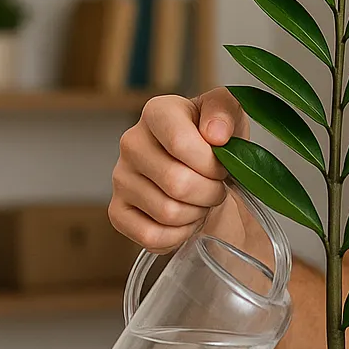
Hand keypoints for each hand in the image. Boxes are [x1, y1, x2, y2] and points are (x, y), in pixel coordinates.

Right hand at [110, 88, 246, 250]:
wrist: (205, 171)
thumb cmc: (216, 142)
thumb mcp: (230, 117)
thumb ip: (226, 111)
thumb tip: (215, 133)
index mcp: (158, 112)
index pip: (181, 143)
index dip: (211, 163)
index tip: (223, 166)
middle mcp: (132, 143)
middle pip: (177, 183)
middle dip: (210, 193)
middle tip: (216, 187)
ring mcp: (120, 178)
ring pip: (168, 212)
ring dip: (197, 213)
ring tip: (201, 200)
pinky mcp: (117, 211)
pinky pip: (151, 237)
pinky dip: (179, 235)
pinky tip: (186, 218)